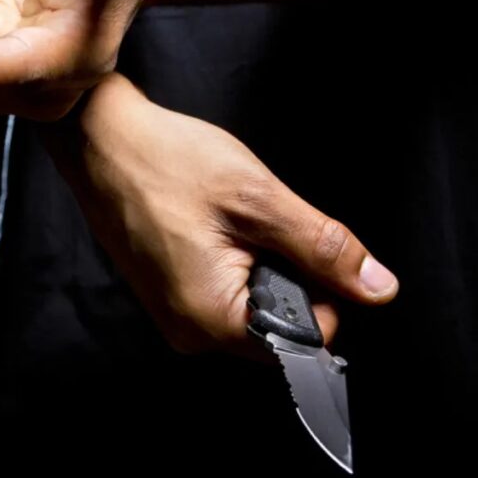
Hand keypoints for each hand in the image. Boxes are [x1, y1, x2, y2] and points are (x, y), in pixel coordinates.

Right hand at [46, 75, 398, 353]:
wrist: (99, 139)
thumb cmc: (164, 162)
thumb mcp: (258, 199)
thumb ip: (322, 248)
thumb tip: (378, 288)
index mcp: (212, 321)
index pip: (309, 338)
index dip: (321, 286)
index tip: (294, 239)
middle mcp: (191, 332)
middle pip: (282, 324)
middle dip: (287, 270)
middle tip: (252, 219)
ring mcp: (176, 315)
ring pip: (256, 303)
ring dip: (259, 260)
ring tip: (226, 217)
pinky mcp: (170, 294)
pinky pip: (227, 290)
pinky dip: (235, 256)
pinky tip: (210, 222)